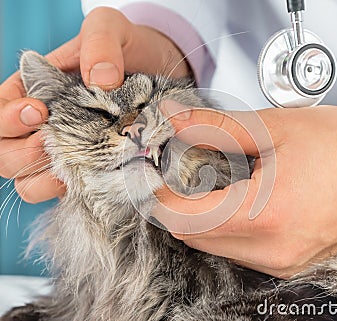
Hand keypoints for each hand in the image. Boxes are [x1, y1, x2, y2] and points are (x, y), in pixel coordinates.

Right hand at [0, 7, 189, 202]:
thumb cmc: (126, 48)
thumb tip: (101, 80)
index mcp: (33, 90)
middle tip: (51, 142)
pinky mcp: (89, 167)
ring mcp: (64, 150)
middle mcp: (42, 125)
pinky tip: (91, 179)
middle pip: (5, 153)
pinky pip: (65, 189)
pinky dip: (70, 190)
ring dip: (42, 180)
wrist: (157, 71)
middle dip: (21, 153)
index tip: (38, 112)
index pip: (1, 111)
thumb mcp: (110, 29)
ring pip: (28, 181)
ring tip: (70, 168)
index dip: (8, 118)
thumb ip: (100, 44)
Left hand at [153, 102, 336, 277]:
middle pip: (193, 235)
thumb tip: (176, 119)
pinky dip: (227, 225)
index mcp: (264, 214)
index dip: (158, 195)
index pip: (182, 219)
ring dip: (203, 215)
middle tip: (184, 171)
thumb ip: (215, 126)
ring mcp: (281, 261)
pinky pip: (239, 250)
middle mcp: (271, 249)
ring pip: (214, 245)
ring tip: (216, 181)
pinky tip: (241, 198)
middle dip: (178, 204)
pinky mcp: (289, 262)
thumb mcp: (275, 127)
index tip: (155, 174)